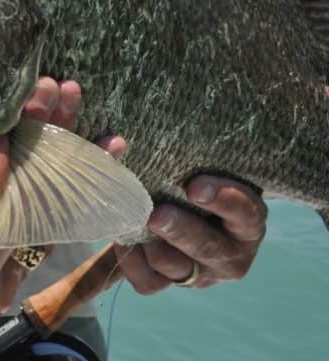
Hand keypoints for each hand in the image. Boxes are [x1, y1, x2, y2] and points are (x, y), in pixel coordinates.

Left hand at [27, 77, 267, 293]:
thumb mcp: (199, 158)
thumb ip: (192, 141)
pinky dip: (131, 264)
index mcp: (246, 217)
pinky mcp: (166, 284)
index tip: (195, 183)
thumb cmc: (186, 170)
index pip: (247, 212)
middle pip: (211, 249)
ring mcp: (198, 272)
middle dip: (182, 231)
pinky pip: (148, 283)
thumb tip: (191, 81)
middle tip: (155, 213)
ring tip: (130, 225)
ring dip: (150, 248)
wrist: (168, 203)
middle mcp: (230, 250)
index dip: (224, 200)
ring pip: (176, 269)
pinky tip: (119, 242)